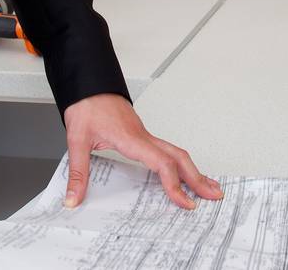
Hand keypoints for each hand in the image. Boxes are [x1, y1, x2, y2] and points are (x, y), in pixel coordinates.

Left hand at [61, 93, 223, 210]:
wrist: (87, 85)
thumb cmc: (87, 106)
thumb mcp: (77, 141)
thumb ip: (78, 173)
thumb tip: (74, 198)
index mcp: (132, 139)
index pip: (162, 163)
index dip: (175, 185)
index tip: (185, 202)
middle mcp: (143, 136)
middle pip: (179, 157)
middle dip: (198, 178)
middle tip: (214, 194)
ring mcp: (145, 135)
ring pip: (176, 152)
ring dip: (193, 170)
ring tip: (207, 186)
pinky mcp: (141, 135)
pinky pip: (167, 150)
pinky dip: (180, 163)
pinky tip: (182, 172)